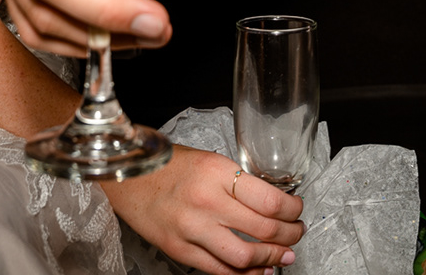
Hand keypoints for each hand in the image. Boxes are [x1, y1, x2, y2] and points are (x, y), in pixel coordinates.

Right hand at [104, 146, 302, 274]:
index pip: (270, 201)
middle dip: (289, 236)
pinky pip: (219, 270)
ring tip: (283, 256)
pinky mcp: (180, 251)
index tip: (298, 210)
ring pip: (244, 256)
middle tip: (296, 234)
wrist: (128, 175)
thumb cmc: (169, 165)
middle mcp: (206, 201)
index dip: (293, 211)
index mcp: (217, 172)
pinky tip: (258, 271)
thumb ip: (238, 182)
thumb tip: (273, 205)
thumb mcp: (210, 161)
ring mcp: (192, 229)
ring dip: (271, 259)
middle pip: (263, 230)